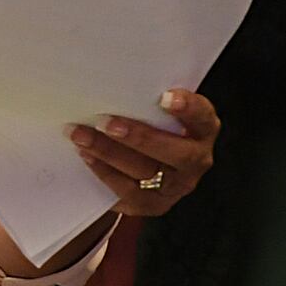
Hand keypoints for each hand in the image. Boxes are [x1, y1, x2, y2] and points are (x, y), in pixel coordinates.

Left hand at [70, 89, 218, 217]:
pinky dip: (104, 173)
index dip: (188, 108)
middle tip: (106, 123)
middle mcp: (196, 161)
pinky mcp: (153, 204)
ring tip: (82, 136)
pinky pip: (128, 193)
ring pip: (146, 173)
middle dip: (139, 137)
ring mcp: (176, 186)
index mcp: (202, 131)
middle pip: (175, 153)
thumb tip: (113, 81)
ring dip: (109, 153)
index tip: (165, 97)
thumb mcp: (158, 111)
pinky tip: (86, 156)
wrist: (147, 165)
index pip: (203, 118)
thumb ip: (148, 101)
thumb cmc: (152, 125)